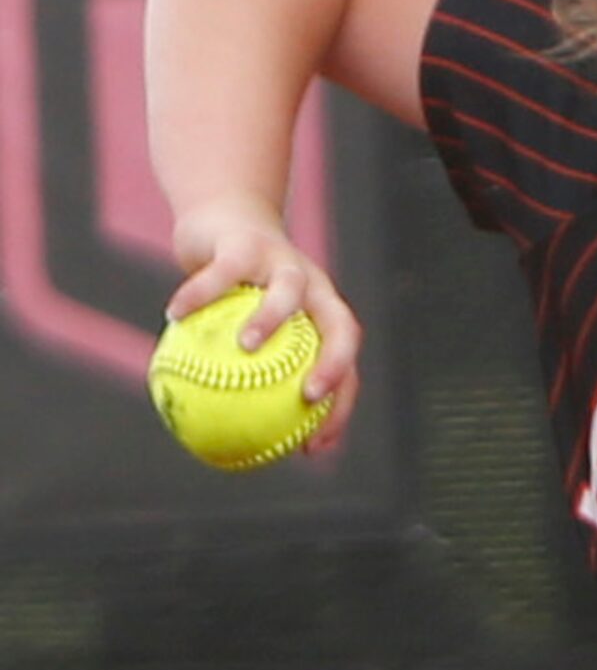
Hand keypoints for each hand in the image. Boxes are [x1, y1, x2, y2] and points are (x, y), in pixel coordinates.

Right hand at [166, 195, 364, 453]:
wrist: (223, 223)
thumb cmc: (233, 293)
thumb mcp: (237, 333)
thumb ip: (239, 377)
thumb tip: (213, 435)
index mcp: (322, 317)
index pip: (347, 366)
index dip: (341, 407)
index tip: (316, 446)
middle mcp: (315, 289)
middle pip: (341, 326)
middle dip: (334, 362)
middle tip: (307, 396)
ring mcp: (285, 262)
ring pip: (289, 290)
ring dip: (271, 317)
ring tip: (245, 346)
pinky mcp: (247, 242)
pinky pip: (224, 269)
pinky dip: (201, 291)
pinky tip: (174, 315)